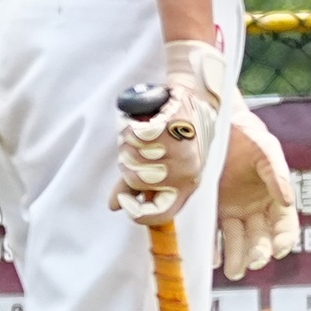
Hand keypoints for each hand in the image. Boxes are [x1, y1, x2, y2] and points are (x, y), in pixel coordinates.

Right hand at [112, 39, 230, 223]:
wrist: (197, 96)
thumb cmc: (184, 130)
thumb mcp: (165, 161)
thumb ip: (136, 185)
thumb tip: (113, 206)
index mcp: (188, 184)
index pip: (158, 213)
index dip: (135, 211)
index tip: (121, 202)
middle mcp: (186, 172)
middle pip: (134, 178)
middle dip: (129, 161)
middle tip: (142, 145)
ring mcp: (180, 151)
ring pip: (131, 156)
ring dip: (129, 142)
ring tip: (144, 131)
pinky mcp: (171, 129)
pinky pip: (133, 135)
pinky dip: (129, 127)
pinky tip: (139, 122)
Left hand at [217, 101, 300, 277]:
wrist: (214, 122)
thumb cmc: (247, 134)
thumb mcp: (266, 149)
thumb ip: (278, 174)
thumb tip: (288, 201)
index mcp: (275, 196)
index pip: (285, 225)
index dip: (285, 239)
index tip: (279, 250)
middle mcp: (256, 208)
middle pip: (261, 237)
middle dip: (258, 252)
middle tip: (253, 262)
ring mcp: (233, 210)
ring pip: (238, 240)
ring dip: (237, 258)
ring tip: (234, 272)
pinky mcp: (212, 208)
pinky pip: (213, 232)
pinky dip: (213, 247)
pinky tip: (213, 258)